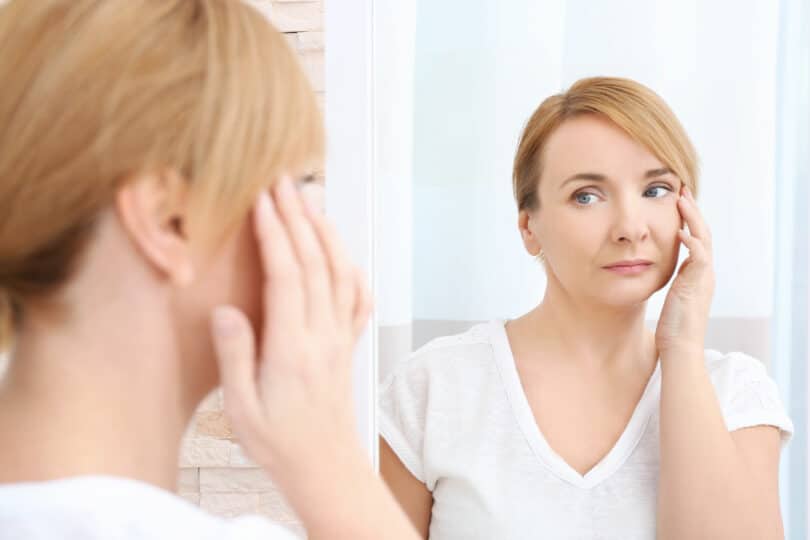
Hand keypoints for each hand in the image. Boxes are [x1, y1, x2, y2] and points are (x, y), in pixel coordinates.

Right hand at [209, 176, 371, 476]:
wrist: (323, 465)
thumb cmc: (278, 440)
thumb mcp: (242, 408)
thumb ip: (235, 357)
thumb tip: (226, 310)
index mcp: (292, 347)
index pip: (286, 276)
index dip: (274, 233)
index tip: (261, 199)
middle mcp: (322, 334)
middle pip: (313, 263)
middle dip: (297, 217)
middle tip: (281, 181)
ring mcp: (339, 337)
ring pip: (338, 273)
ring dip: (324, 233)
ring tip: (309, 201)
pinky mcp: (346, 344)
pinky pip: (356, 299)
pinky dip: (351, 269)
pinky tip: (343, 253)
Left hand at [655, 186, 714, 355]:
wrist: (680, 349)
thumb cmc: (671, 327)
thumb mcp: (669, 296)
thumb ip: (668, 280)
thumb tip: (652, 268)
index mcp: (697, 274)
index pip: (695, 238)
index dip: (687, 218)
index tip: (676, 200)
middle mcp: (704, 272)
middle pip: (702, 232)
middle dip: (692, 210)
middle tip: (681, 189)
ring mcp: (704, 278)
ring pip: (703, 238)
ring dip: (692, 218)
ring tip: (681, 199)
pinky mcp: (699, 285)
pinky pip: (700, 257)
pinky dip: (692, 242)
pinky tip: (681, 230)